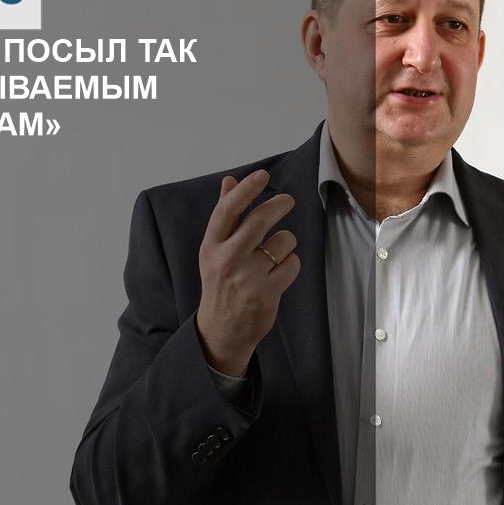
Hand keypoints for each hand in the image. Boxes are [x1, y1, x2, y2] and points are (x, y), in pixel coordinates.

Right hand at [195, 170, 299, 375]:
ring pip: (283, 241)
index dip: (246, 190)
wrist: (222, 329)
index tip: (262, 175)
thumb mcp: (214, 249)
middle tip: (288, 201)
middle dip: (279, 205)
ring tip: (275, 254)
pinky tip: (279, 273)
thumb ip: (224, 215)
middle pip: (260, 220)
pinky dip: (291, 264)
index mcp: (211, 246)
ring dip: (286, 243)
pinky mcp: (267, 293)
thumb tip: (229, 180)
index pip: (227, 211)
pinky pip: (292, 264)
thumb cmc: (221, 282)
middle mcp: (227, 260)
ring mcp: (247, 278)